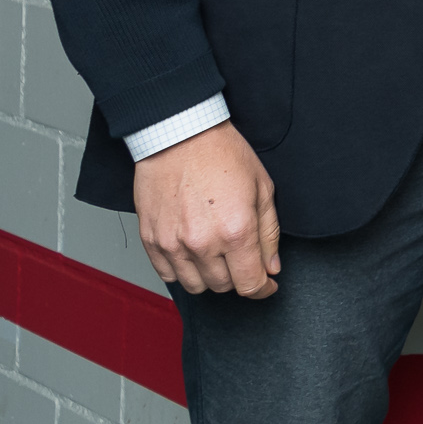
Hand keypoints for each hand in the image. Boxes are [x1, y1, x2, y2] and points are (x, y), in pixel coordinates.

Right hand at [131, 120, 281, 296]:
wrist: (179, 134)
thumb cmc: (221, 154)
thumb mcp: (262, 187)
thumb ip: (269, 233)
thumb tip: (271, 266)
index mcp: (237, 230)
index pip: (251, 283)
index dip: (263, 289)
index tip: (266, 285)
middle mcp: (203, 243)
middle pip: (224, 286)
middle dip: (238, 276)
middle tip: (241, 257)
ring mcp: (173, 244)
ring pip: (195, 286)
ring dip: (210, 277)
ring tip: (216, 254)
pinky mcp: (151, 240)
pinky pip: (168, 275)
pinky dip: (183, 271)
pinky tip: (192, 253)